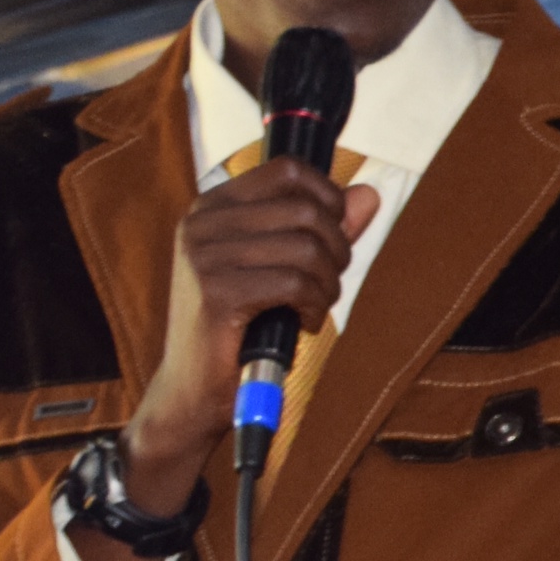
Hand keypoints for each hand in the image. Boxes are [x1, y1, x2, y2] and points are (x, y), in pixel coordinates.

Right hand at [77, 163, 376, 560]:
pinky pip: (295, 283)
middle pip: (307, 209)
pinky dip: (314, 305)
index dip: (328, 198)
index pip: (288, 170)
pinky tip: (301, 321)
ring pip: (308, 248)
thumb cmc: (239, 326)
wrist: (192, 390)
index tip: (332, 236)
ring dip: (327, 283)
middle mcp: (202, 224)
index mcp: (212, 207)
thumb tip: (367, 195)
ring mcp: (204, 256)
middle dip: (336, 250)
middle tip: (325, 283)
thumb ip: (323, 228)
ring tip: (312, 306)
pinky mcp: (216, 293)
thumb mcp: (281, 267)